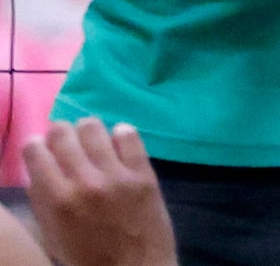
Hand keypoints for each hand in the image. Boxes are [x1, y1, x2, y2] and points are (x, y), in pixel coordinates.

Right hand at [24, 120, 177, 265]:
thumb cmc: (89, 259)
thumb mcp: (55, 237)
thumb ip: (44, 203)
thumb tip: (37, 170)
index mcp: (58, 202)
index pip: (36, 152)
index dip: (35, 146)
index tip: (39, 148)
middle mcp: (85, 182)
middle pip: (63, 133)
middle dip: (59, 133)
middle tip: (65, 141)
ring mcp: (116, 175)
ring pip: (94, 128)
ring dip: (88, 131)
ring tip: (91, 140)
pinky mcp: (143, 172)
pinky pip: (129, 134)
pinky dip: (120, 134)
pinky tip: (117, 142)